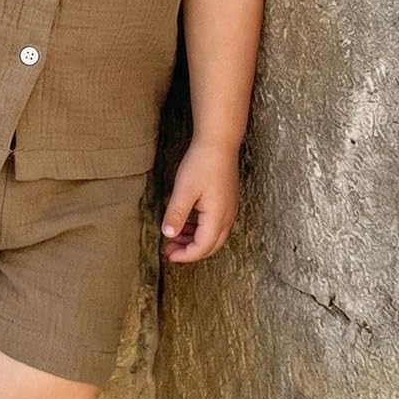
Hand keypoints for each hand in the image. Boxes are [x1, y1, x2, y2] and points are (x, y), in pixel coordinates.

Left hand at [160, 138, 239, 263]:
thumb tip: (168, 235)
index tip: (168, 254)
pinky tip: (186, 223)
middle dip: (190, 252)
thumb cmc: (202, 163)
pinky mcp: (227, 202)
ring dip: (195, 240)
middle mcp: (228, 216)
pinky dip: (201, 230)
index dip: (185, 255)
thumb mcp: (184, 190)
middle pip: (211, 246)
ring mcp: (230, 209)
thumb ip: (176, 214)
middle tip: (170, 250)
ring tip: (174, 237)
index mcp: (218, 216)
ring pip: (214, 236)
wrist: (219, 142)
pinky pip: (216, 225)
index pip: (202, 247)